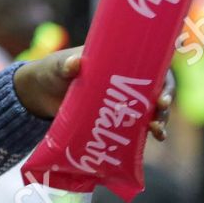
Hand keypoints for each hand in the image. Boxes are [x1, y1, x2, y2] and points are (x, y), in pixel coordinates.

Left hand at [14, 48, 171, 140]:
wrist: (39, 94)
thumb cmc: (53, 71)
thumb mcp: (59, 66)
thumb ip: (66, 66)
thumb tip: (75, 63)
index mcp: (119, 62)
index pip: (152, 67)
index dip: (163, 78)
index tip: (164, 90)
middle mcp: (126, 82)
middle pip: (156, 91)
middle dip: (164, 102)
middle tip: (161, 109)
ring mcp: (121, 102)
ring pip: (150, 111)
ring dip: (159, 120)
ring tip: (157, 131)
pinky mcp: (113, 119)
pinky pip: (135, 127)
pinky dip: (145, 133)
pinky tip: (153, 140)